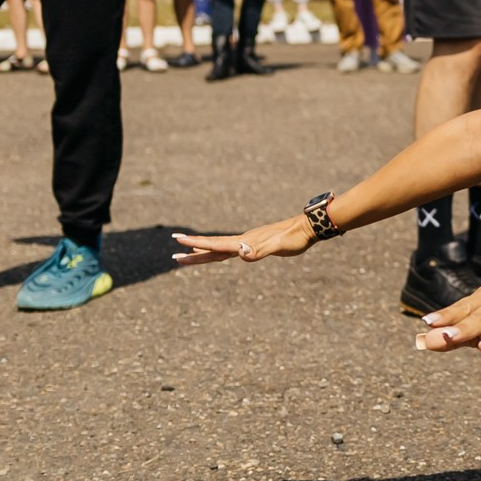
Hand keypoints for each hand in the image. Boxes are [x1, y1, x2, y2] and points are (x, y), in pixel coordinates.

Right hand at [170, 218, 314, 264]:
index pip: (215, 244)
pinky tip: (219, 252)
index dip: (196, 244)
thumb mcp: (279, 246)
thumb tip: (241, 252)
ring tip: (188, 253)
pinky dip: (219, 251)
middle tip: (173, 251)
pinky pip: (231, 248)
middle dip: (192, 249)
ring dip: (203, 251)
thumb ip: (260, 250)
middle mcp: (243, 240)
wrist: (308, 227)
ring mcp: (248, 241)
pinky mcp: (255, 243)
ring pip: (220, 247)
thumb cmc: (295, 238)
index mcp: (244, 241)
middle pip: (212, 246)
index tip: (177, 240)